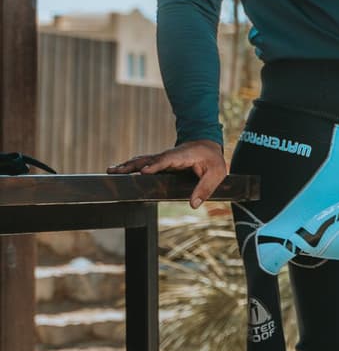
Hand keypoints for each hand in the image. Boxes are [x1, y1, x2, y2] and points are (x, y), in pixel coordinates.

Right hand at [107, 140, 226, 208]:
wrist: (207, 145)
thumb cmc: (212, 160)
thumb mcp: (216, 174)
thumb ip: (205, 188)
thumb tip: (193, 205)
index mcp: (183, 155)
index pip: (167, 160)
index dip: (155, 165)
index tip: (144, 171)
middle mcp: (169, 155)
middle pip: (148, 159)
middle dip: (133, 165)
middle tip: (117, 171)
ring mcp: (163, 158)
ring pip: (142, 160)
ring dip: (127, 165)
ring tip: (111, 170)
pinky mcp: (159, 162)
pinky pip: (143, 163)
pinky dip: (130, 166)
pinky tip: (118, 170)